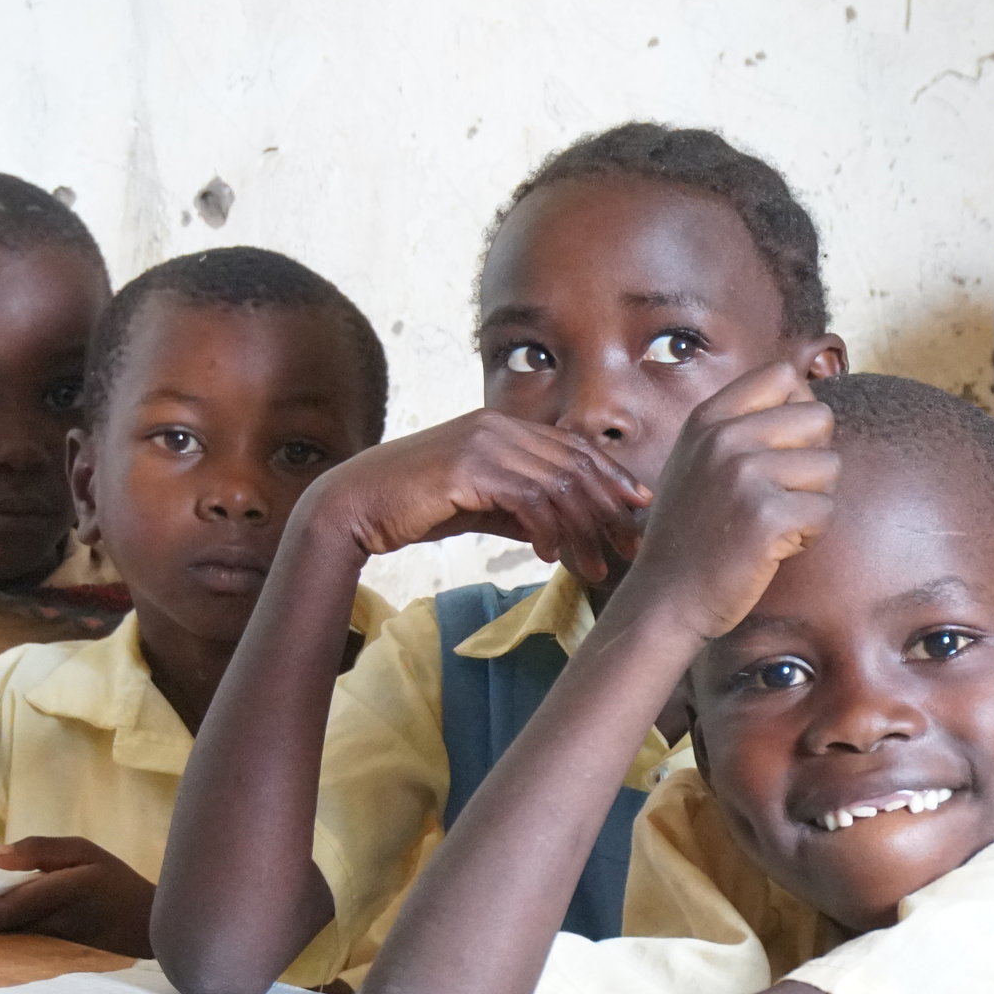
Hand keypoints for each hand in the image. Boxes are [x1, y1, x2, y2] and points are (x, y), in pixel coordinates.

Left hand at [0, 838, 156, 955]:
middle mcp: (56, 924)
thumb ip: (40, 849)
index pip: (8, 908)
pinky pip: (18, 950)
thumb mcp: (86, 851)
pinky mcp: (54, 960)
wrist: (154, 929)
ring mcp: (54, 947)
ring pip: (6, 943)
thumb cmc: (117, 885)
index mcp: (64, 893)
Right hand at [311, 409, 649, 582]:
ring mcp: (483, 442)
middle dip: (608, 509)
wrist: (354, 506)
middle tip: (629, 547)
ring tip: (592, 567)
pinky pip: (527, 499)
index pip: (575, 449)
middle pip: (575, 465)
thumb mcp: (480, 506)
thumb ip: (519, 508)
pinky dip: (545, 530)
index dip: (612, 477)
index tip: (639, 507)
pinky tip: (549, 556)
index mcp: (504, 428)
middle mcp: (498, 427)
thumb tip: (560, 531)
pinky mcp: (467, 466)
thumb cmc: (414, 507)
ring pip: (558, 485)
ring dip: (581, 531)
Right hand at [611, 363, 838, 641]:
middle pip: (819, 418)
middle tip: (782, 494)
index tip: (783, 449)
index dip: (798, 411)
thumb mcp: (698, 461)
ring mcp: (744, 474)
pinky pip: (825, 511)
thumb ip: (740, 426)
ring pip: (830, 466)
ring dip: (812, 501)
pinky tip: (773, 548)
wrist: (665, 598)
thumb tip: (807, 402)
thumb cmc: (691, 534)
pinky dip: (808, 536)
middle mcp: (725, 437)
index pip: (783, 376)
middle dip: (814, 459)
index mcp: (708, 418)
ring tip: (772, 524)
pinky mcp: (767, 515)